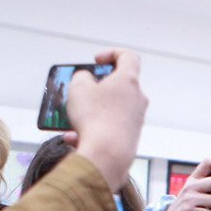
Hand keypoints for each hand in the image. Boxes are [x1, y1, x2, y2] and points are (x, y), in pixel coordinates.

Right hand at [66, 49, 147, 190]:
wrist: (107, 156)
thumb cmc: (94, 118)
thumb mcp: (78, 88)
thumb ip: (81, 77)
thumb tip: (86, 80)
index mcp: (128, 81)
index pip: (128, 57)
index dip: (112, 54)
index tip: (97, 61)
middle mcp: (138, 99)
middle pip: (119, 86)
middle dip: (98, 88)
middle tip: (83, 92)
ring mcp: (136, 120)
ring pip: (112, 110)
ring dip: (92, 112)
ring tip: (72, 120)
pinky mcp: (131, 139)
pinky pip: (110, 129)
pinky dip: (94, 130)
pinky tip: (74, 138)